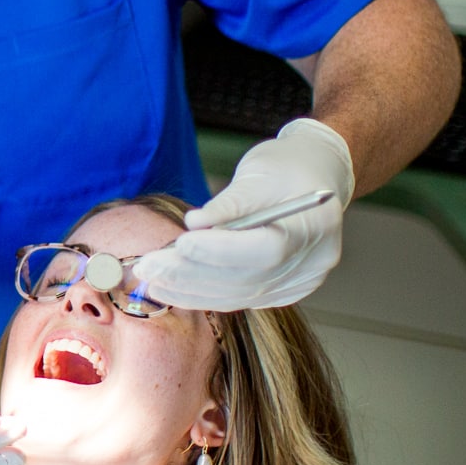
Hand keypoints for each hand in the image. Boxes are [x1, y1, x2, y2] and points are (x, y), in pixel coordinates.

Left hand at [133, 118, 353, 310]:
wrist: (317, 177)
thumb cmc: (287, 167)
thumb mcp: (259, 172)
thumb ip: (229, 204)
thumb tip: (194, 224)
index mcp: (315, 226)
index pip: (265, 250)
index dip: (221, 251)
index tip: (181, 242)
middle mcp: (311, 263)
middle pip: (247, 279)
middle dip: (191, 274)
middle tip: (148, 266)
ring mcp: (299, 282)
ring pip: (238, 295)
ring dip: (189, 289)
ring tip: (151, 277)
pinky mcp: (282, 291)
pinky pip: (239, 297)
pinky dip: (203, 293)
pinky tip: (172, 287)